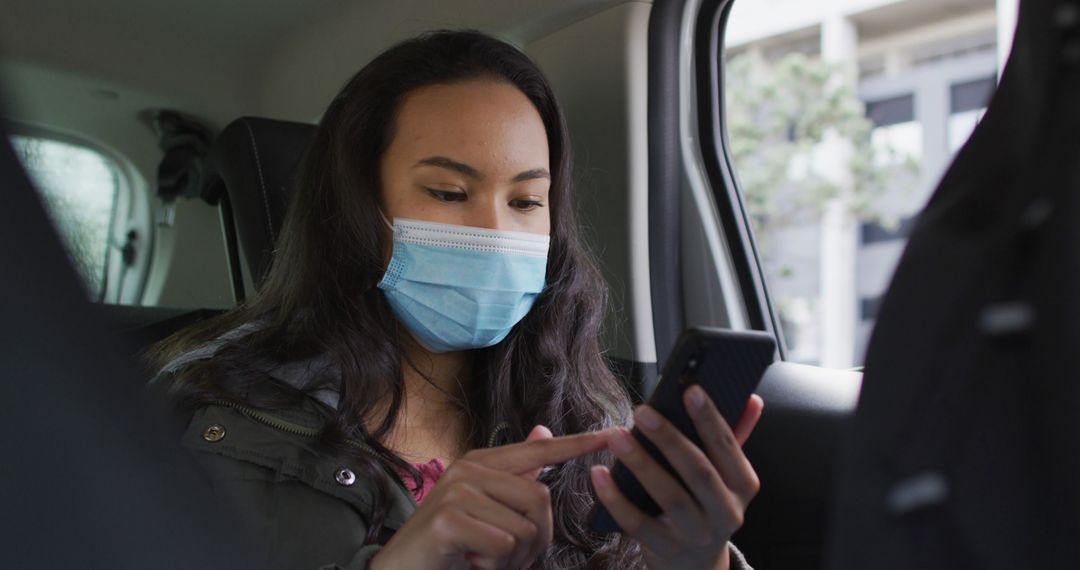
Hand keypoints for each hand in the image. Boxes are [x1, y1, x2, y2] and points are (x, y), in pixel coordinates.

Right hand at [370, 426, 609, 569]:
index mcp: (481, 462)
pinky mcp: (450, 519)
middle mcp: (469, 469)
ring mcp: (458, 491)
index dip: (577, 444)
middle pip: (540, 500)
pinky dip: (493, 567)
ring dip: (512, 561)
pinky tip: (469, 564)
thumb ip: (514, 475)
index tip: (610, 436)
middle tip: (506, 560)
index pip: (539, 450)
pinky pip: (503, 547)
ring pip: (524, 529)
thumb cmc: (447, 545)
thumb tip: (543, 432)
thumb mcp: (483, 507)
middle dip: (535, 543)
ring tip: (482, 561)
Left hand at [589, 387, 763, 569]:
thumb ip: (735, 436)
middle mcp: (725, 512)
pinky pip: (637, 523)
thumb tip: (751, 398)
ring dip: (641, 464)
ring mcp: (695, 534)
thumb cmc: (707, 505)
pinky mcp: (665, 548)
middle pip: (699, 473)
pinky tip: (599, 474)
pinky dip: (615, 499)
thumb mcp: (727, 475)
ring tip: (617, 436)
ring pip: (669, 497)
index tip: (691, 390)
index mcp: (742, 486)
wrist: (696, 564)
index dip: (710, 419)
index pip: (728, 447)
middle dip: (670, 439)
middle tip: (643, 412)